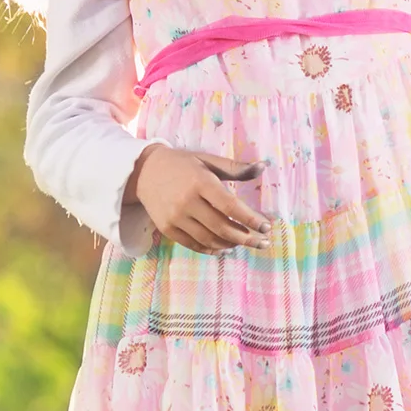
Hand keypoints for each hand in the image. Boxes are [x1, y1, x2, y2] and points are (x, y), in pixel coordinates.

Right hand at [127, 144, 273, 253]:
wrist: (143, 171)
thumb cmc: (182, 164)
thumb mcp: (208, 161)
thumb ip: (235, 167)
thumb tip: (262, 167)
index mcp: (200, 182)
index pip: (230, 206)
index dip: (251, 219)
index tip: (267, 227)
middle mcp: (187, 202)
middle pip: (222, 227)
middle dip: (246, 238)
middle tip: (263, 242)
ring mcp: (175, 217)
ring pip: (209, 239)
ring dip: (231, 245)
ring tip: (245, 243)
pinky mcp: (167, 228)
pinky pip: (193, 244)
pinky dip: (211, 249)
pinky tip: (225, 249)